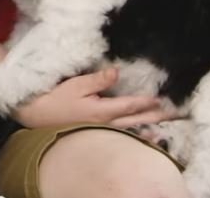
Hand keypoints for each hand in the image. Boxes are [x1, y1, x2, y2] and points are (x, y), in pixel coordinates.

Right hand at [12, 68, 177, 128]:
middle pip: (135, 120)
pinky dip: (135, 136)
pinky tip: (142, 137)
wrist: (36, 115)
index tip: (161, 98)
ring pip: (130, 130)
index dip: (146, 101)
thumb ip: (98, 80)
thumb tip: (117, 72)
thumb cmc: (54, 98)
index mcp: (102, 110)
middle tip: (173, 114)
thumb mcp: (76, 85)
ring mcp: (101, 131)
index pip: (130, 105)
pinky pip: (121, 136)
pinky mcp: (95, 133)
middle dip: (154, 116)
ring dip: (147, 128)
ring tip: (162, 127)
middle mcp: (106, 124)